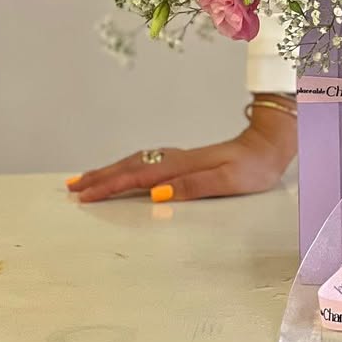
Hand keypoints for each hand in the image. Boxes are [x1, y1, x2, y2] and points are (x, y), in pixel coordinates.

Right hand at [66, 101, 297, 202]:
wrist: (270, 144)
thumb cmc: (253, 167)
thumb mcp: (228, 179)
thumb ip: (194, 186)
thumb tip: (158, 194)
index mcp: (182, 166)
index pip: (138, 178)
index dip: (110, 187)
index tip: (84, 196)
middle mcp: (176, 159)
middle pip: (130, 167)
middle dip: (100, 177)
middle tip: (72, 188)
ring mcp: (179, 157)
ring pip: (136, 163)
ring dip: (110, 171)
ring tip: (86, 180)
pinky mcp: (185, 159)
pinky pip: (147, 162)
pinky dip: (127, 167)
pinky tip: (124, 172)